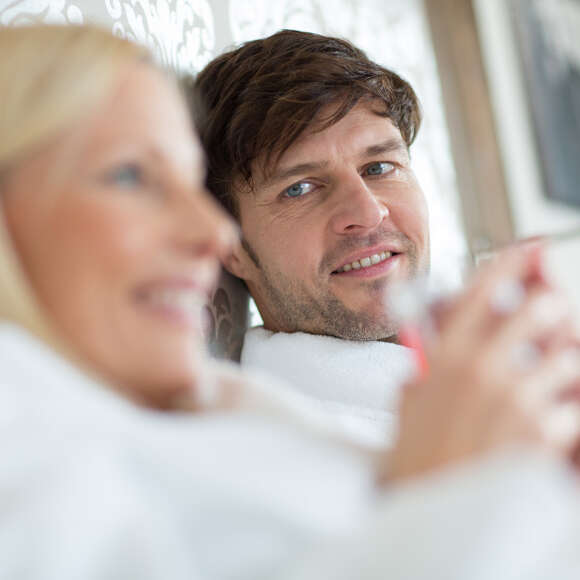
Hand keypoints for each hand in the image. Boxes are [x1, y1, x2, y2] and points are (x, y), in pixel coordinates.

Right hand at [383, 245, 579, 483]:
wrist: (430, 510)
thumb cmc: (415, 456)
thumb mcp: (408, 400)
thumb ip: (425, 368)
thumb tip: (434, 350)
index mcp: (445, 357)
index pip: (482, 291)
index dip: (509, 264)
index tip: (528, 249)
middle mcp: (482, 369)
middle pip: (538, 313)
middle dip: (549, 313)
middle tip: (547, 321)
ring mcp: (515, 399)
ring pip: (567, 358)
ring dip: (563, 368)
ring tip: (545, 384)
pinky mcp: (542, 433)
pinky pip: (575, 408)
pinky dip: (568, 413)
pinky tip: (548, 424)